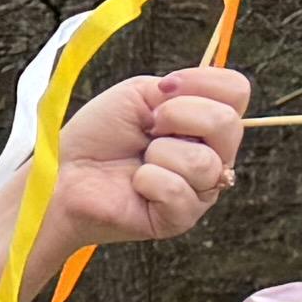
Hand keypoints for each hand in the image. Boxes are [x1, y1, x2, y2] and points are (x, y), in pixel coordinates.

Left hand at [48, 64, 246, 252]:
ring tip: (139, 161)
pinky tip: (135, 184)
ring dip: (159, 153)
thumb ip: (182, 87)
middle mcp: (213, 156)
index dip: (203, 82)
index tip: (163, 89)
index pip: (237, 91)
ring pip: (203, 161)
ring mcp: (200, 190)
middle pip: (229, 124)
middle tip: (148, 127)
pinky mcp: (180, 219)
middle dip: (179, 116)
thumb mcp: (141, 93)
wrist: (64, 173)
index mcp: (206, 123)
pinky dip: (149, 181)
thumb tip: (202, 97)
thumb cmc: (99, 135)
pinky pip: (180, 191)